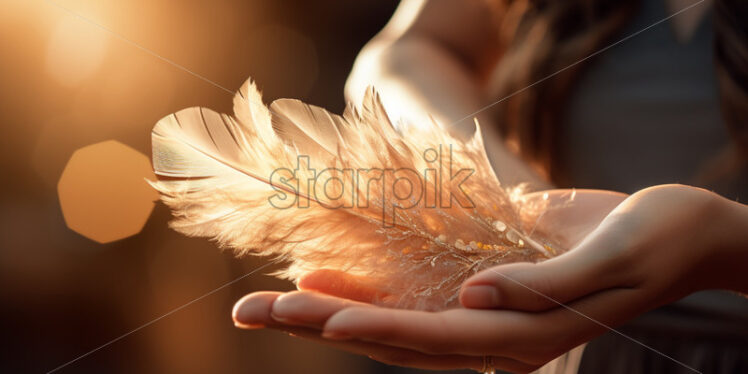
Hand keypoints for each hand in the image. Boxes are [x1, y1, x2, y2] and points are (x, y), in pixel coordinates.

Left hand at [232, 189, 629, 371]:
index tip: (319, 314)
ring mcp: (483, 312)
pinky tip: (328, 279)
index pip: (435, 338)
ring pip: (394, 320)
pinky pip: (414, 294)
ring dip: (331, 310)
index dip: (376, 325)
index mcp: (525, 335)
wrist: (677, 233)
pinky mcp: (482, 285)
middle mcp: (494, 332)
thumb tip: (472, 296)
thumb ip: (538, 285)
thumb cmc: (654, 242)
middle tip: (253, 311)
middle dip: (324, 322)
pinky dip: (369, 287)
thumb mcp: (610, 260)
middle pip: (395, 336)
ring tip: (272, 301)